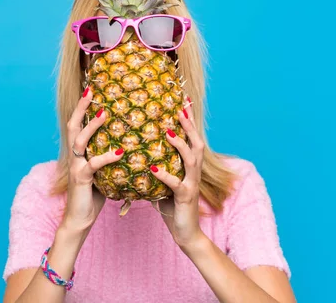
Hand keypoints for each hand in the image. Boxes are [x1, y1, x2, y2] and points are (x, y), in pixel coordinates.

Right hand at [62, 86, 124, 232]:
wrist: (79, 220)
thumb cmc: (92, 196)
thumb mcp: (102, 173)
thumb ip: (109, 158)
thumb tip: (128, 145)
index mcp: (80, 153)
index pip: (78, 125)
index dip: (82, 108)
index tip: (91, 90)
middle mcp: (75, 156)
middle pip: (73, 125)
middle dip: (81, 108)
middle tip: (91, 91)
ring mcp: (76, 167)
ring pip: (80, 140)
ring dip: (92, 125)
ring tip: (104, 112)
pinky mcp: (81, 179)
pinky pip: (93, 164)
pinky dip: (106, 156)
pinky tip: (119, 152)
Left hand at [150, 98, 206, 249]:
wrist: (186, 233)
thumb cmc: (173, 207)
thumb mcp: (164, 184)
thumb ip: (157, 169)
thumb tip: (139, 154)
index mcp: (188, 167)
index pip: (190, 139)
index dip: (188, 121)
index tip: (182, 102)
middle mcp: (193, 172)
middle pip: (196, 143)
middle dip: (189, 125)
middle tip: (180, 108)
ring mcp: (191, 184)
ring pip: (191, 159)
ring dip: (180, 144)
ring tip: (168, 132)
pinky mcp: (186, 197)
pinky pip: (176, 184)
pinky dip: (165, 175)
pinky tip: (153, 168)